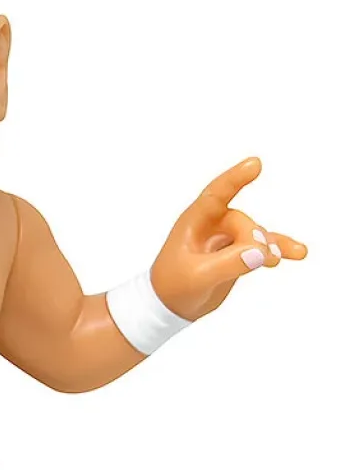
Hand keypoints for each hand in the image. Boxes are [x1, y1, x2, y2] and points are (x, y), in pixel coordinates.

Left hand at [151, 156, 306, 320]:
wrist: (171, 306)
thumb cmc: (174, 286)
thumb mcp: (198, 276)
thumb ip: (228, 264)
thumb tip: (260, 253)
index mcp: (194, 222)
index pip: (216, 194)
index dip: (235, 178)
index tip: (256, 163)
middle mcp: (212, 225)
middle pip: (243, 223)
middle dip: (253, 240)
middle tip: (258, 260)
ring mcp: (226, 239)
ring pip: (256, 235)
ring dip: (271, 246)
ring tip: (275, 261)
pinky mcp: (237, 254)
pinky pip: (263, 248)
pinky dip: (279, 250)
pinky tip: (298, 253)